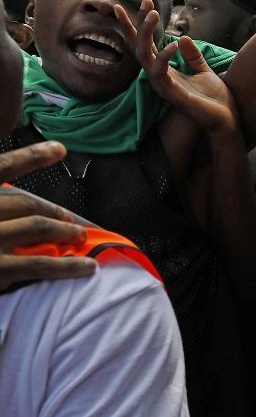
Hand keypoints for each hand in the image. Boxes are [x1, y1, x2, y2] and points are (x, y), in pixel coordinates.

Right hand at [0, 142, 97, 288]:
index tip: (59, 149)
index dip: (30, 157)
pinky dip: (67, 265)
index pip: (0, 167)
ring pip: (38, 226)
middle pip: (25, 202)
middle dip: (52, 209)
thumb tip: (17, 206)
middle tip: (70, 218)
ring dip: (65, 230)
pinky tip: (86, 266)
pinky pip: (38, 263)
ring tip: (79, 236)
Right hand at [114, 0, 238, 137]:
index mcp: (166, 70)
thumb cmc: (215, 99)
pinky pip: (160, 72)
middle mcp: (159, 76)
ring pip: (143, 56)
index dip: (141, 24)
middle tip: (144, 1)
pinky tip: (174, 43)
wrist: (226, 120)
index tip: (144, 1)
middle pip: (138, 46)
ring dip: (146, 33)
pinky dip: (164, 56)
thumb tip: (182, 37)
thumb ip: (193, 56)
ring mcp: (163, 85)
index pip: (147, 44)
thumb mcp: (205, 71)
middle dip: (136, 23)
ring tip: (153, 14)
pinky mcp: (171, 93)